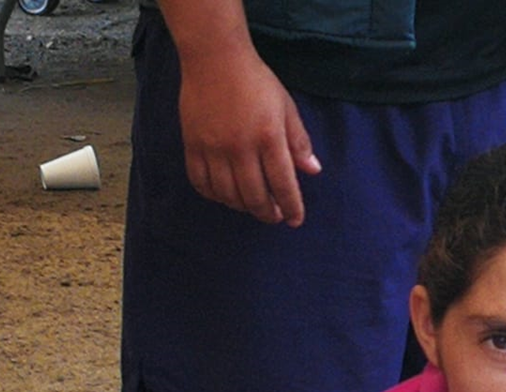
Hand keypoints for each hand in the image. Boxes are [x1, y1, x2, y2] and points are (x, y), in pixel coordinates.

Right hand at [177, 43, 321, 225]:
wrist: (215, 58)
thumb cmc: (255, 81)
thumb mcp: (286, 107)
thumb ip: (299, 141)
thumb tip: (313, 171)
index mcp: (268, 137)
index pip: (283, 184)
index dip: (291, 207)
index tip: (295, 220)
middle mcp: (240, 147)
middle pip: (255, 197)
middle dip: (267, 213)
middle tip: (274, 216)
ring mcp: (214, 148)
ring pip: (228, 195)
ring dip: (243, 207)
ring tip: (252, 205)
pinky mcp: (193, 145)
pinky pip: (201, 183)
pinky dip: (215, 195)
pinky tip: (225, 195)